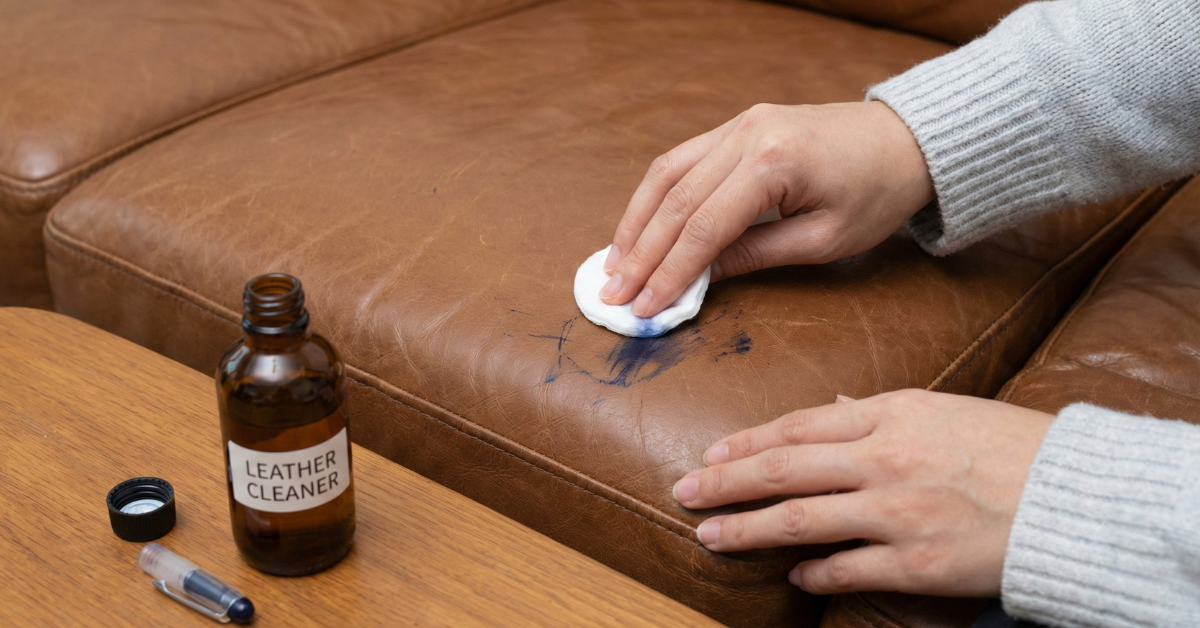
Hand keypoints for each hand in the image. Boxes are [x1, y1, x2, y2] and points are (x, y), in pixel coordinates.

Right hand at [601, 101, 933, 316]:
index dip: (668, 272)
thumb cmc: (877, 195)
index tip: (643, 308)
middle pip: (675, 201)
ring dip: (636, 222)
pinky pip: (682, 160)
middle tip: (612, 294)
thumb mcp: (822, 240)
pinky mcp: (738, 124)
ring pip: (666, 174)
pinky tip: (639, 228)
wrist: (907, 141)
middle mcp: (747, 134)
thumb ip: (754, 256)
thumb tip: (696, 280)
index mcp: (774, 162)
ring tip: (614, 265)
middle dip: (640, 253)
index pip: (703, 227)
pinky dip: (655, 197)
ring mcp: (739, 122)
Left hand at [671, 390, 1053, 595]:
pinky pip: (845, 569)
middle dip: (725, 484)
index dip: (747, 443)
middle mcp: (884, 460)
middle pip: (781, 470)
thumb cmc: (1008, 447)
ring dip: (747, 529)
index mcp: (891, 415)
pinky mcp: (915, 563)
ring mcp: (897, 513)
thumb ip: (876, 414)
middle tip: (686, 493)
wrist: (1074, 497)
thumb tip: (827, 412)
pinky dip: (813, 572)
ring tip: (711, 536)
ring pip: (798, 520)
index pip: (797, 428)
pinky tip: (793, 574)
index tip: (712, 455)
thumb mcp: (940, 412)